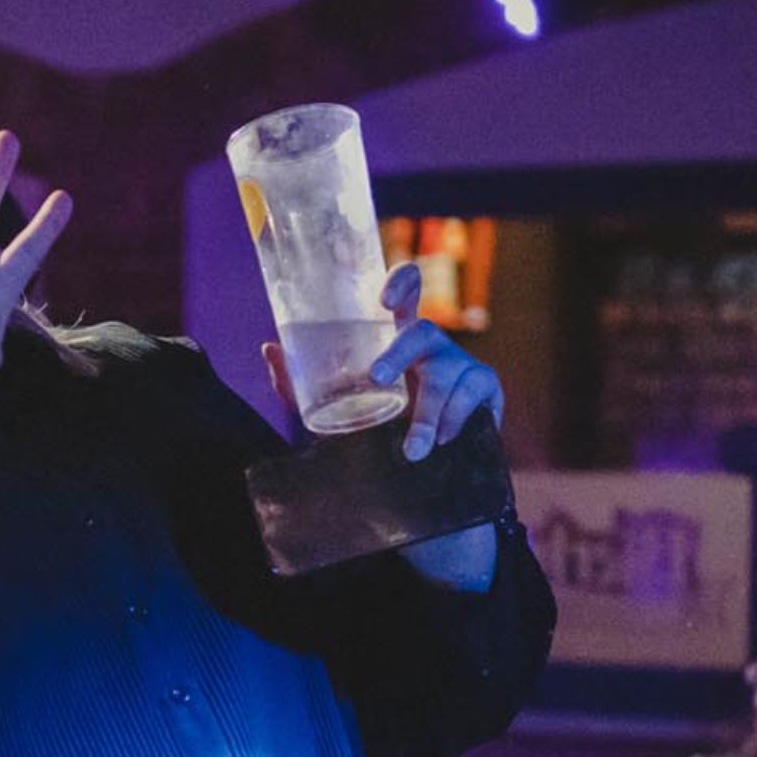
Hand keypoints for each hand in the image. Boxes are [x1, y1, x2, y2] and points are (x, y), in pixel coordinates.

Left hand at [262, 264, 503, 463]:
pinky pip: (475, 399)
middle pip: (423, 332)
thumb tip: (269, 347)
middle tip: (376, 378)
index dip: (401, 284)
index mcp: (399, 338)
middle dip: (399, 354)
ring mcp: (463, 364)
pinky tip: (446, 442)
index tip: (383, 298)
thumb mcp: (333, 407)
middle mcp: (432, 346)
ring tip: (413, 449)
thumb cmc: (374, 426)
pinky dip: (457, 423)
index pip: (406, 295)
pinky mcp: (487, 388)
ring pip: (448, 376)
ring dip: (429, 413)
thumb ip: (297, 383)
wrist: (418, 472)